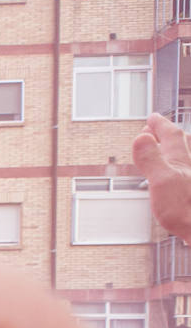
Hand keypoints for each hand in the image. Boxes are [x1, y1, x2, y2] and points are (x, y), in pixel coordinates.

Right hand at [132, 113, 190, 241]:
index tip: (151, 118)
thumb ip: (151, 159)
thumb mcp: (162, 182)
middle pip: (183, 143)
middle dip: (169, 134)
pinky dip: (180, 169)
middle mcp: (189, 167)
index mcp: (180, 161)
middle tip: (158, 129)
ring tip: (170, 149)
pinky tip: (178, 179)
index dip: (160, 125)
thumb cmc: (186, 210)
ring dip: (177, 150)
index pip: (170, 136)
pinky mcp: (189, 192)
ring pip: (186, 158)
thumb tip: (141, 136)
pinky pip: (186, 175)